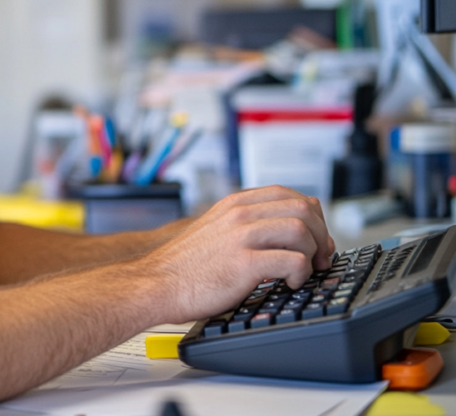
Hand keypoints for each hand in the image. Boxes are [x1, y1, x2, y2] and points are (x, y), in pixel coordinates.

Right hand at [143, 185, 334, 323]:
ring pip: (301, 230)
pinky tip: (288, 283)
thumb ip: (246, 223)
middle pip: (303, 208)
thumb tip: (286, 233)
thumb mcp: (216, 229)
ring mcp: (241, 236)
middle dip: (321, 235)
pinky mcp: (243, 262)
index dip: (313, 217)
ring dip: (312, 254)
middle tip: (319, 259)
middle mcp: (239, 213)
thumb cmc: (186, 265)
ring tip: (302, 272)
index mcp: (235, 203)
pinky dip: (300, 275)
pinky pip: (292, 261)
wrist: (157, 283)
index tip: (315, 240)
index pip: (291, 194)